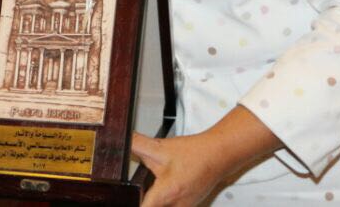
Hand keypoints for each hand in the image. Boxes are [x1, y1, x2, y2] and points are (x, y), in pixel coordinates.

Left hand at [132, 106, 281, 206]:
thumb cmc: (194, 153)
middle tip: (143, 187)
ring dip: (156, 200)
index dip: (133, 205)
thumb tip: (121, 139)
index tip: (125, 200)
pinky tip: (166, 186)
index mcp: (166, 194)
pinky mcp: (189, 205)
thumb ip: (137, 144)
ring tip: (156, 185)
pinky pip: (173, 206)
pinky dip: (166, 200)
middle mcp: (175, 206)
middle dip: (146, 199)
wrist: (218, 154)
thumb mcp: (160, 147)